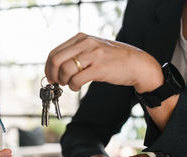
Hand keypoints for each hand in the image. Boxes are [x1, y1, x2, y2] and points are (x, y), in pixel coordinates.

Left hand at [45, 33, 162, 92]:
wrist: (137, 64)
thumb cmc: (112, 59)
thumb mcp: (92, 48)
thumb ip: (76, 53)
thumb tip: (55, 67)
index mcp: (81, 38)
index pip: (55, 52)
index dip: (49, 67)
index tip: (51, 76)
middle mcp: (86, 43)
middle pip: (56, 60)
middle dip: (53, 75)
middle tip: (58, 83)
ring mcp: (93, 55)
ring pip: (65, 70)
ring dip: (64, 82)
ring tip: (70, 84)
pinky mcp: (99, 68)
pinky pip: (77, 79)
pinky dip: (73, 86)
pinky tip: (76, 87)